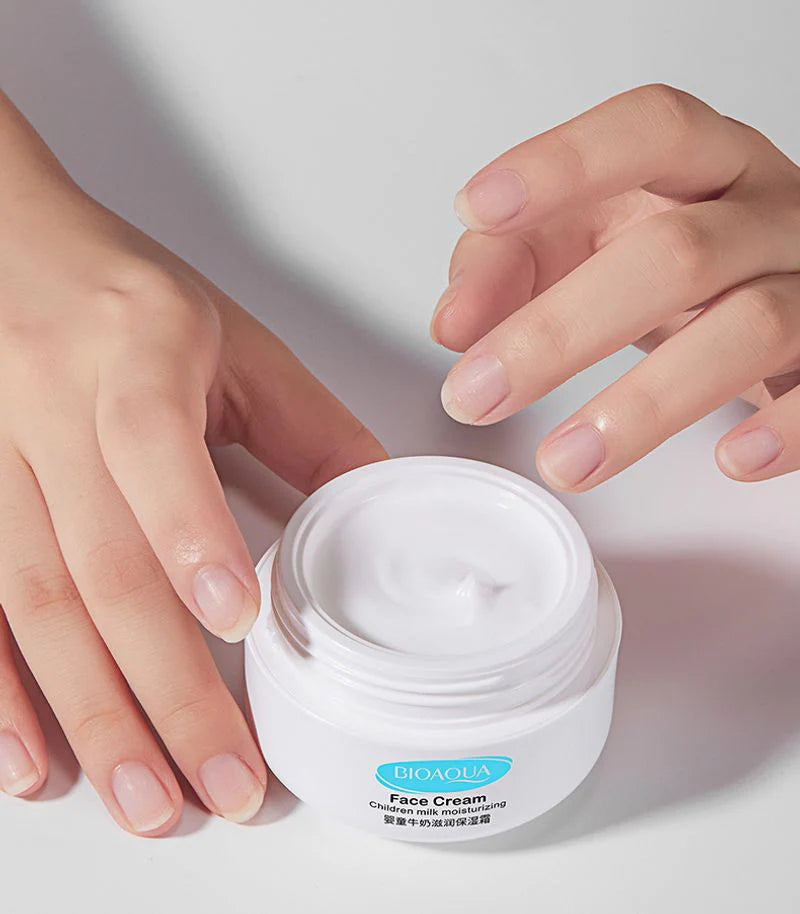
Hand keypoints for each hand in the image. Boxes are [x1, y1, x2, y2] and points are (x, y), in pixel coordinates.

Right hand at [0, 94, 384, 832]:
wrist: (10, 248)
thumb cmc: (129, 298)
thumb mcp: (232, 343)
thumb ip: (307, 427)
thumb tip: (382, 504)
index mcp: (138, 352)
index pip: (153, 442)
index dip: (189, 533)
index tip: (237, 619)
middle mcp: (51, 408)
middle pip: (103, 562)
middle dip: (164, 684)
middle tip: (223, 781)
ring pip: (38, 603)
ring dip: (95, 714)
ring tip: (150, 801)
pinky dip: (5, 693)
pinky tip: (39, 765)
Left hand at [433, 84, 799, 489]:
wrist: (799, 295)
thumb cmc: (685, 267)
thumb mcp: (591, 243)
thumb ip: (510, 266)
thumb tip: (455, 323)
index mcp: (707, 169)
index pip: (648, 132)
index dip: (565, 164)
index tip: (480, 207)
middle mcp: (768, 216)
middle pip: (676, 252)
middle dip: (562, 331)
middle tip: (478, 392)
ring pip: (748, 327)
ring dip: (644, 405)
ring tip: (565, 460)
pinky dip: (784, 429)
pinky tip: (730, 457)